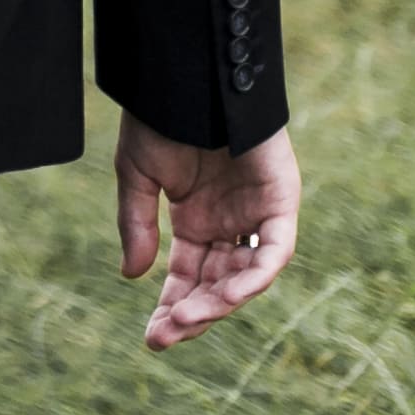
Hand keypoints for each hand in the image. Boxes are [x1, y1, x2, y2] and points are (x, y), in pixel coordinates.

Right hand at [115, 115, 299, 348]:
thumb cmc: (161, 119)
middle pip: (216, 284)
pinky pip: (275, 250)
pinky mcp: (281, 203)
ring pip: (246, 275)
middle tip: (164, 336)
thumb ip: (137, 225)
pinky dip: (256, 274)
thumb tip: (133, 276)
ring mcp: (257, 215)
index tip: (152, 337)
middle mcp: (229, 224)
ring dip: (219, 301)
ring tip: (187, 318)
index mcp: (195, 219)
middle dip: (192, 312)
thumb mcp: (136, 176)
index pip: (187, 276)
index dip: (171, 306)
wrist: (189, 77)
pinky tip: (227, 294)